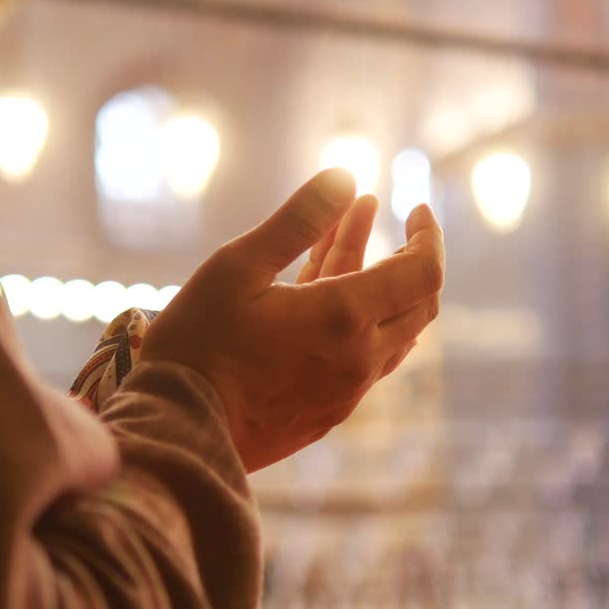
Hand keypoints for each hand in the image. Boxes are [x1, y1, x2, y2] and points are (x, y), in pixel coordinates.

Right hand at [142, 168, 444, 471]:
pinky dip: (362, 321)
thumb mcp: (239, 266)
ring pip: (393, 333)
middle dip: (411, 257)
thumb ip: (297, 220)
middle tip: (390, 225)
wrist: (180, 432)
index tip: (414, 208)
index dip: (428, 235)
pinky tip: (334, 304)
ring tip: (348, 246)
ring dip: (383, 288)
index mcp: (345, 317)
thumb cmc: (199, 343)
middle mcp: (360, 358)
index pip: (423, 271)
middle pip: (420, 304)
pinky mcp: (328, 413)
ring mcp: (347, 391)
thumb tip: (346, 177)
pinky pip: (366, 360)